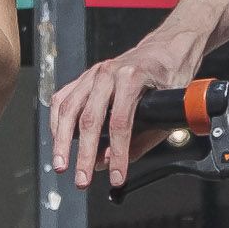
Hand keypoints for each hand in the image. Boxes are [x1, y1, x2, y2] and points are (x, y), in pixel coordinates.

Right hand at [48, 37, 202, 189]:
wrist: (167, 47)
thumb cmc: (171, 75)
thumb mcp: (168, 109)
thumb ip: (143, 139)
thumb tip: (112, 161)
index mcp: (132, 77)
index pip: (119, 123)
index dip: (117, 154)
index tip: (116, 176)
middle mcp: (109, 73)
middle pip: (89, 119)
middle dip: (84, 154)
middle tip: (82, 180)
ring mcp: (94, 74)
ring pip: (69, 109)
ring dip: (62, 141)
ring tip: (61, 164)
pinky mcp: (85, 77)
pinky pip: (63, 99)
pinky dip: (57, 121)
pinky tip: (58, 140)